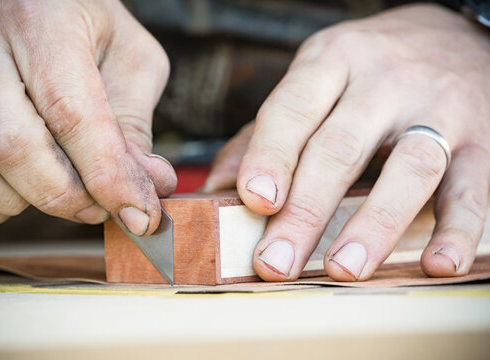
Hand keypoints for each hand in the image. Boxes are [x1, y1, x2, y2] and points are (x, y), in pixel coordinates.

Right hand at [0, 0, 175, 233]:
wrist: (38, 5)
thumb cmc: (90, 32)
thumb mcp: (131, 62)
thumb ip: (136, 126)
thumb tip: (150, 188)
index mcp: (40, 24)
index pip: (71, 114)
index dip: (107, 176)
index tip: (139, 213)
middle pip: (12, 148)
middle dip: (66, 197)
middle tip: (100, 207)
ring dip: (26, 201)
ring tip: (62, 187)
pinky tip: (25, 186)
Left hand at [204, 4, 489, 280]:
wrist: (454, 33)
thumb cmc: (368, 71)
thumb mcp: (314, 80)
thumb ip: (264, 134)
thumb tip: (216, 191)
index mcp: (331, 63)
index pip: (293, 109)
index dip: (271, 156)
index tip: (254, 201)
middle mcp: (385, 82)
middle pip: (341, 148)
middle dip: (306, 211)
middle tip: (276, 262)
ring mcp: (438, 110)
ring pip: (409, 169)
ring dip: (374, 225)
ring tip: (342, 268)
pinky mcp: (482, 140)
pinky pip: (472, 188)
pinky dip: (458, 230)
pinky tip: (438, 264)